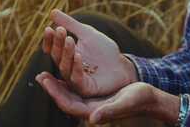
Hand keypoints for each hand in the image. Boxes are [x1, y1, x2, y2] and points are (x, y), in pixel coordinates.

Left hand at [36, 72, 178, 124]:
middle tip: (40, 75)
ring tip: (47, 71)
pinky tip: (64, 69)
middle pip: (65, 99)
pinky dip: (69, 79)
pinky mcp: (95, 96)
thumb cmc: (139, 99)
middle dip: (52, 88)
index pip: (68, 105)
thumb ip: (109, 111)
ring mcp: (92, 104)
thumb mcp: (125, 102)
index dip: (56, 94)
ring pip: (70, 93)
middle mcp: (89, 109)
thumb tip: (92, 120)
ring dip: (58, 83)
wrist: (149, 98)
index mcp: (94, 113)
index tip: (45, 80)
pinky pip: (77, 88)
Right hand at [42, 9, 136, 96]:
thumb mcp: (87, 34)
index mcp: (66, 56)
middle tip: (60, 30)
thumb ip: (70, 24)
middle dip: (58, 43)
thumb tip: (52, 11)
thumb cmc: (103, 50)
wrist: (121, 65)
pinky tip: (78, 55)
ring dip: (67, 53)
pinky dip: (77, 67)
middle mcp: (67, 68)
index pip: (53, 48)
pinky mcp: (86, 88)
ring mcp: (75, 79)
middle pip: (58, 57)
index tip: (49, 27)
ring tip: (70, 39)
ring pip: (66, 67)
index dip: (50, 39)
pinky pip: (78, 79)